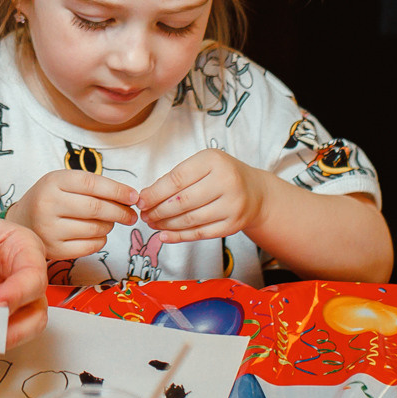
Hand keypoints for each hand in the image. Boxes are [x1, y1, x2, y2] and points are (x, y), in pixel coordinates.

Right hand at [4, 170, 138, 260]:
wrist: (22, 221)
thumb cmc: (51, 198)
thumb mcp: (65, 182)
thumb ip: (94, 186)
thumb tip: (130, 198)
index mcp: (53, 182)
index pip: (92, 183)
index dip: (118, 190)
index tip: (134, 196)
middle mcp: (48, 204)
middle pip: (96, 208)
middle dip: (120, 211)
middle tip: (131, 215)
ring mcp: (50, 229)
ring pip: (95, 229)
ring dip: (110, 226)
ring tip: (108, 222)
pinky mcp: (54, 250)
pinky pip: (90, 247)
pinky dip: (101, 241)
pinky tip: (98, 235)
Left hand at [137, 149, 264, 241]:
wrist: (256, 192)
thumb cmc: (222, 175)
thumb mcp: (203, 164)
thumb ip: (178, 177)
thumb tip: (147, 197)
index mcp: (214, 161)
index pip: (177, 179)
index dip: (155, 192)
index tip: (140, 200)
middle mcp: (226, 182)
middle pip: (183, 201)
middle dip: (158, 210)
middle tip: (144, 215)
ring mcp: (232, 205)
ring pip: (190, 219)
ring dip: (166, 224)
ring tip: (152, 223)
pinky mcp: (233, 225)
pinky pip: (201, 234)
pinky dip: (180, 236)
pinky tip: (165, 235)